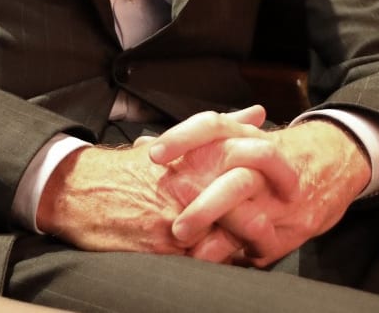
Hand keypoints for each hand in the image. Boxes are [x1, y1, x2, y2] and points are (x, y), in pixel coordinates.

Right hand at [35, 106, 272, 256]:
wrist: (84, 192)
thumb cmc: (137, 168)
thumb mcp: (181, 141)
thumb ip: (223, 126)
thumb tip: (256, 114)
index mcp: (202, 157)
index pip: (255, 169)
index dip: (281, 183)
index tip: (295, 191)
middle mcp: (193, 187)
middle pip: (247, 212)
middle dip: (265, 225)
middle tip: (278, 231)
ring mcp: (178, 219)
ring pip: (226, 241)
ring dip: (242, 249)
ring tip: (256, 252)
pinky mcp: (163, 249)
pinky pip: (200, 263)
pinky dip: (215, 263)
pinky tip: (223, 262)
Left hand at [159, 118, 369, 267]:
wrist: (337, 159)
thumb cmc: (276, 152)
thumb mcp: (244, 137)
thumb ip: (199, 143)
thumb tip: (143, 143)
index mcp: (249, 137)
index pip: (214, 126)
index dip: (184, 137)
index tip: (154, 154)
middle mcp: (266, 167)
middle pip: (237, 181)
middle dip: (206, 206)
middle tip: (176, 228)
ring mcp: (282, 200)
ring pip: (253, 221)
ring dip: (222, 240)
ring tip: (195, 256)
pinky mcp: (295, 228)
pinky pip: (264, 246)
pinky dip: (240, 256)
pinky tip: (219, 263)